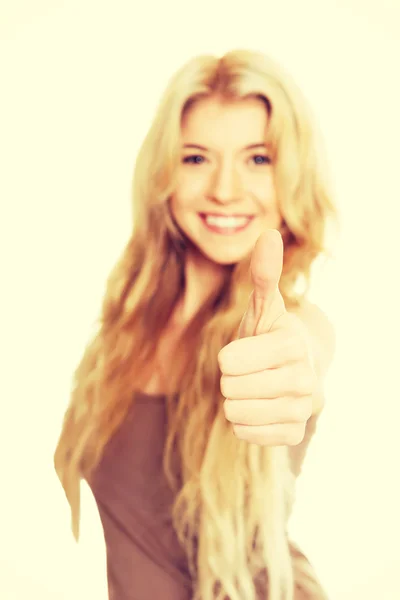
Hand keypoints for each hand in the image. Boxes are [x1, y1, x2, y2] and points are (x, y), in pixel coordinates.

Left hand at [218, 230, 315, 445]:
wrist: (291, 371)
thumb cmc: (268, 335)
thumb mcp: (262, 305)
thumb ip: (262, 274)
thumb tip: (268, 234)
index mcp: (292, 344)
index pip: (228, 362)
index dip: (227, 357)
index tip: (244, 351)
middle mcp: (305, 379)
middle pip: (231, 389)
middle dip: (230, 379)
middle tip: (248, 371)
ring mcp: (302, 410)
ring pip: (236, 414)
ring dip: (235, 401)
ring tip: (252, 388)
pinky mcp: (293, 434)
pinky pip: (246, 434)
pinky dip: (243, 422)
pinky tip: (259, 407)